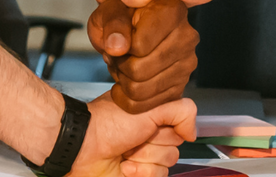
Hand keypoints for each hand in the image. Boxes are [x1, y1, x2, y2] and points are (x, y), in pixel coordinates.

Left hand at [72, 93, 196, 176]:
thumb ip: (180, 110)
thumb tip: (193, 133)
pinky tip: (125, 166)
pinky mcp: (140, 174)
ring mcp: (145, 155)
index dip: (168, 125)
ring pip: (167, 163)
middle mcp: (151, 134)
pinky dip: (141, 172)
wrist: (82, 147)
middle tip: (135, 137)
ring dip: (145, 158)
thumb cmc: (108, 123)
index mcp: (153, 114)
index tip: (152, 122)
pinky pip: (157, 176)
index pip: (181, 123)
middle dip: (154, 142)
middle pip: (175, 145)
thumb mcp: (148, 106)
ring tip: (126, 152)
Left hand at [89, 0, 197, 112]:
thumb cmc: (121, 17)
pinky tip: (129, 80)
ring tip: (123, 65)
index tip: (118, 38)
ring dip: (123, 81)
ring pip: (141, 91)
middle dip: (120, 66)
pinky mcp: (180, 86)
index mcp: (171, 12)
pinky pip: (146, 105)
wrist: (132, 30)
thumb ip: (113, 24)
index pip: (139, 47)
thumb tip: (117, 48)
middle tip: (117, 56)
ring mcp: (187, 64)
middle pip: (139, 71)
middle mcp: (186, 37)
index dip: (120, 47)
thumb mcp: (109, 12)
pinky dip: (129, 97)